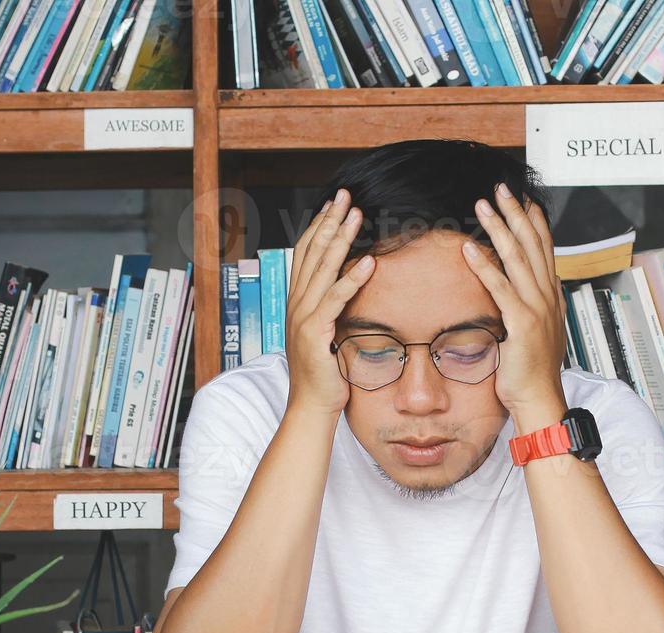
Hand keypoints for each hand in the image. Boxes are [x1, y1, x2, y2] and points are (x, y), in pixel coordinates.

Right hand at [284, 187, 375, 417]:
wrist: (310, 406)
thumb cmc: (323, 373)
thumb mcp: (324, 334)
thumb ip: (329, 309)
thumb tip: (345, 289)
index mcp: (297, 301)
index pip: (306, 254)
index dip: (318, 226)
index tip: (334, 204)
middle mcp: (296, 304)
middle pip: (312, 252)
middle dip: (329, 221)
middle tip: (345, 196)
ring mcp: (302, 317)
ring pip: (322, 269)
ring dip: (340, 239)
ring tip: (356, 215)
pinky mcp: (315, 332)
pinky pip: (336, 299)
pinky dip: (351, 278)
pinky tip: (367, 261)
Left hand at [460, 183, 568, 424]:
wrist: (539, 399)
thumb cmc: (533, 372)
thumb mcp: (537, 333)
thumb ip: (532, 310)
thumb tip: (526, 296)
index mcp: (551, 297)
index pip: (545, 250)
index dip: (535, 222)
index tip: (524, 200)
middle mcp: (547, 297)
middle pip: (533, 244)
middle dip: (516, 213)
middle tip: (501, 188)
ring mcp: (537, 308)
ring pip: (518, 258)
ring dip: (499, 228)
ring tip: (483, 206)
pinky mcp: (521, 324)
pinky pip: (501, 288)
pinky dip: (484, 266)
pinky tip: (469, 250)